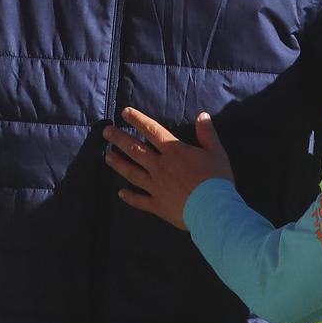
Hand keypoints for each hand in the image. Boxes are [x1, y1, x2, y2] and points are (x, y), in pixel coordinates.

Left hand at [102, 107, 233, 230]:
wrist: (213, 210)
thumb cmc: (216, 179)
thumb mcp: (216, 152)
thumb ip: (207, 133)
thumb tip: (202, 114)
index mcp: (173, 151)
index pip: (152, 131)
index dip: (137, 120)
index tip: (124, 112)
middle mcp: (160, 166)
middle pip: (135, 150)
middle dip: (119, 139)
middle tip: (105, 132)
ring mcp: (156, 186)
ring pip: (132, 173)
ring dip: (119, 164)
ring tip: (107, 157)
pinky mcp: (157, 205)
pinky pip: (140, 200)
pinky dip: (130, 197)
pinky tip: (120, 193)